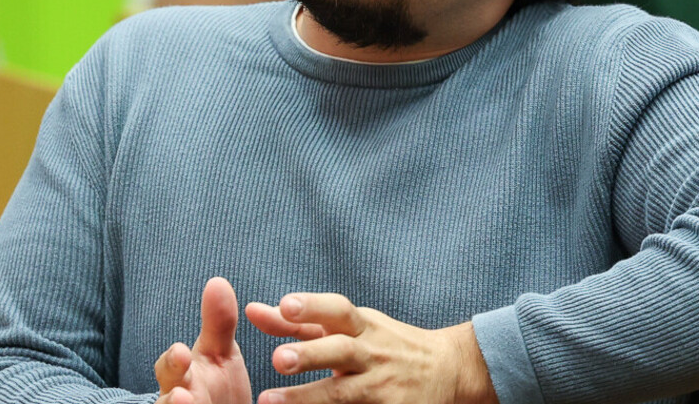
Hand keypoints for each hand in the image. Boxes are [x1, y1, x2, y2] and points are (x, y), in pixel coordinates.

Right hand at [155, 277, 253, 403]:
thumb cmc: (215, 389)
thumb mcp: (218, 356)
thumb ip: (218, 323)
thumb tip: (217, 281)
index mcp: (182, 379)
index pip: (169, 369)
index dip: (173, 363)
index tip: (182, 352)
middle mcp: (178, 402)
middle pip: (167, 403)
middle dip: (172, 401)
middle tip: (184, 397)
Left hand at [245, 293, 496, 403]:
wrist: (446, 369)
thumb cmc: (385, 343)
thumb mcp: (349, 327)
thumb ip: (299, 323)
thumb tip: (252, 310)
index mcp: (362, 326)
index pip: (338, 311)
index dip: (313, 306)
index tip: (286, 304)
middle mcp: (372, 353)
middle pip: (341, 350)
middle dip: (310, 354)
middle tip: (277, 359)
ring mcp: (382, 386)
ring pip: (344, 393)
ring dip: (307, 398)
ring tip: (269, 400)